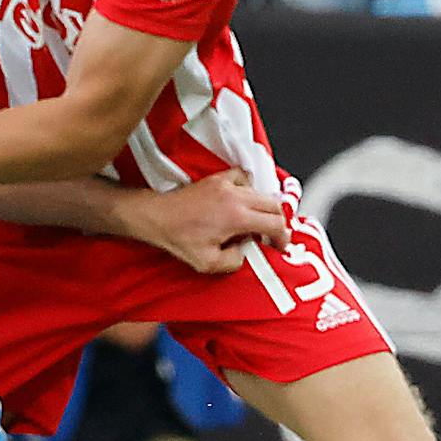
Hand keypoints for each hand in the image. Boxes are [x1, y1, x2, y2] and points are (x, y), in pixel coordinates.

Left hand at [124, 170, 289, 274]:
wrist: (157, 216)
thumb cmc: (178, 237)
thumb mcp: (207, 263)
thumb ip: (234, 261)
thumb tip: (244, 252)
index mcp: (236, 217)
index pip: (275, 224)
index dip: (283, 238)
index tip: (280, 247)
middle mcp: (236, 197)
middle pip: (274, 204)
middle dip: (278, 222)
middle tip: (272, 236)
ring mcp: (227, 184)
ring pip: (261, 191)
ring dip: (265, 207)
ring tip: (256, 222)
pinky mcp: (217, 179)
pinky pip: (244, 178)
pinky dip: (249, 189)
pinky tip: (242, 202)